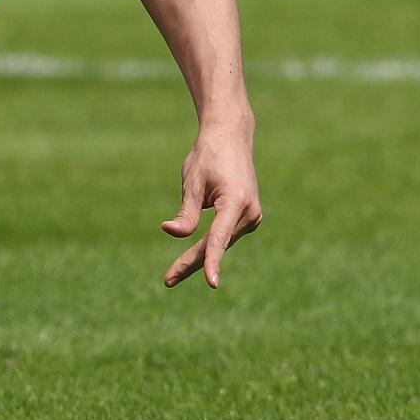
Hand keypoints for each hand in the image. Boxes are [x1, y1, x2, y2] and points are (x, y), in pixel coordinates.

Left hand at [161, 125, 260, 288]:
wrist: (231, 137)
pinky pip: (223, 236)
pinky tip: (190, 260)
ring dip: (198, 258)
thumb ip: (186, 212)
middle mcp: (249, 213)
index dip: (213, 261)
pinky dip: (208, 247)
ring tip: (172, 275)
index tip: (211, 283)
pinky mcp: (247, 218)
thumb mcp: (193, 182)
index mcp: (236, 201)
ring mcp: (251, 217)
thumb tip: (170, 232)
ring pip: (219, 243)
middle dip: (191, 264)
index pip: (220, 237)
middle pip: (215, 244)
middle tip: (167, 281)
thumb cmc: (208, 156)